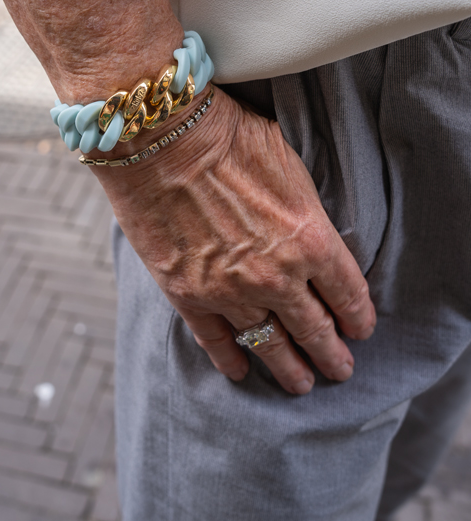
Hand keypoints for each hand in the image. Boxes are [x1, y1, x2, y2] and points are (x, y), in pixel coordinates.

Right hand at [93, 87, 375, 394]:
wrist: (161, 139)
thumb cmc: (227, 137)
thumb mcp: (289, 165)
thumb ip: (306, 210)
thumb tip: (311, 230)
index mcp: (311, 240)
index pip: (348, 294)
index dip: (358, 317)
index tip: (360, 330)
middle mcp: (277, 276)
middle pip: (314, 329)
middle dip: (331, 354)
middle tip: (340, 369)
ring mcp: (230, 291)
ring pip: (269, 344)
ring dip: (288, 367)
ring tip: (300, 384)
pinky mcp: (188, 295)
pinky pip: (216, 340)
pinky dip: (231, 359)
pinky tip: (241, 371)